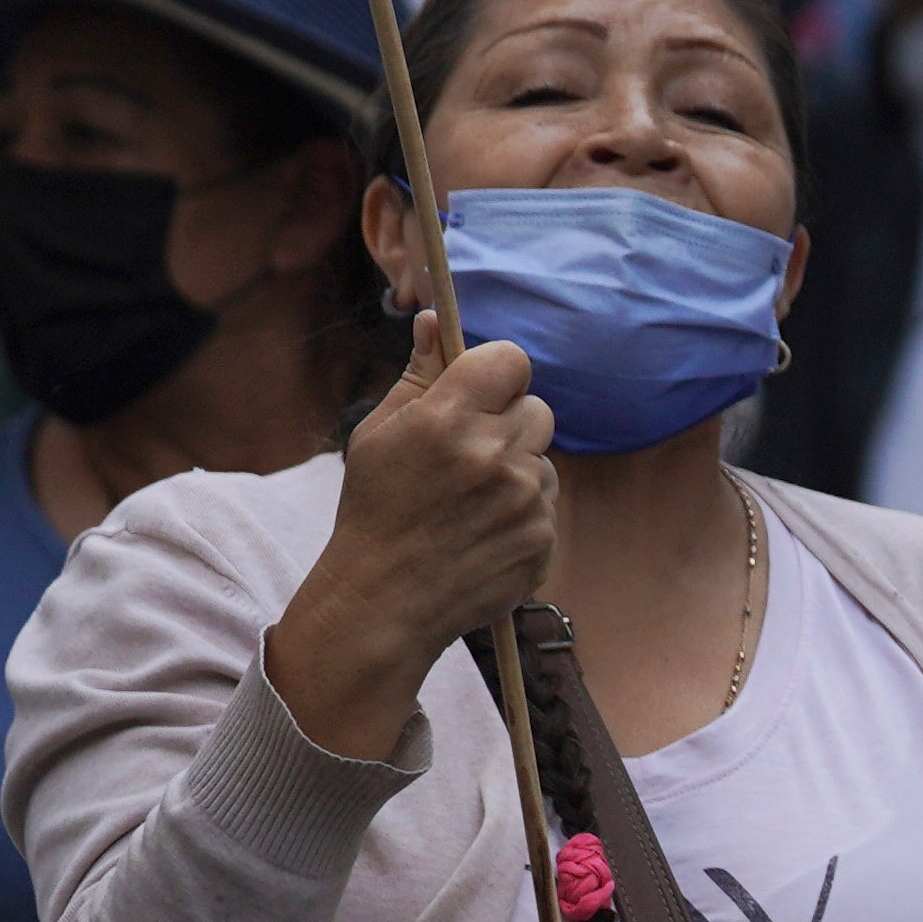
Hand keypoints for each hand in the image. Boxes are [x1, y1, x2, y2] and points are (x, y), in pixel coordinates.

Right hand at [266, 310, 556, 756]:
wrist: (385, 600)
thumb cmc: (375, 510)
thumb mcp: (378, 435)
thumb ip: (418, 376)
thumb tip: (435, 321)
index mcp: (447, 419)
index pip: (510, 359)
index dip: (498, 372)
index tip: (481, 390)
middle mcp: (493, 455)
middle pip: (536, 407)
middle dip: (508, 423)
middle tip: (468, 455)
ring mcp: (525, 500)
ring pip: (544, 458)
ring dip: (518, 471)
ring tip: (469, 503)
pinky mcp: (543, 539)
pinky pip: (547, 505)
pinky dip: (523, 515)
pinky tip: (482, 534)